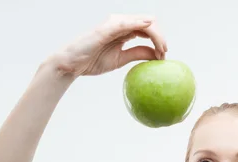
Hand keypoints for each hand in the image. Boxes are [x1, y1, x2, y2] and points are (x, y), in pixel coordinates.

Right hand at [48, 14, 166, 76]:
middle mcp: (120, 24)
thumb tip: (156, 55)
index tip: (163, 55)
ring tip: (161, 49)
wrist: (73, 64)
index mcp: (124, 31)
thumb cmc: (93, 60)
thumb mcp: (120, 59)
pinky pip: (127, 23)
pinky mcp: (107, 28)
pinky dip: (140, 24)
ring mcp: (114, 24)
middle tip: (164, 53)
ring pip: (143, 22)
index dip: (159, 39)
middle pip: (149, 23)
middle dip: (161, 37)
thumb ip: (137, 54)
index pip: (148, 29)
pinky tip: (149, 29)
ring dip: (156, 35)